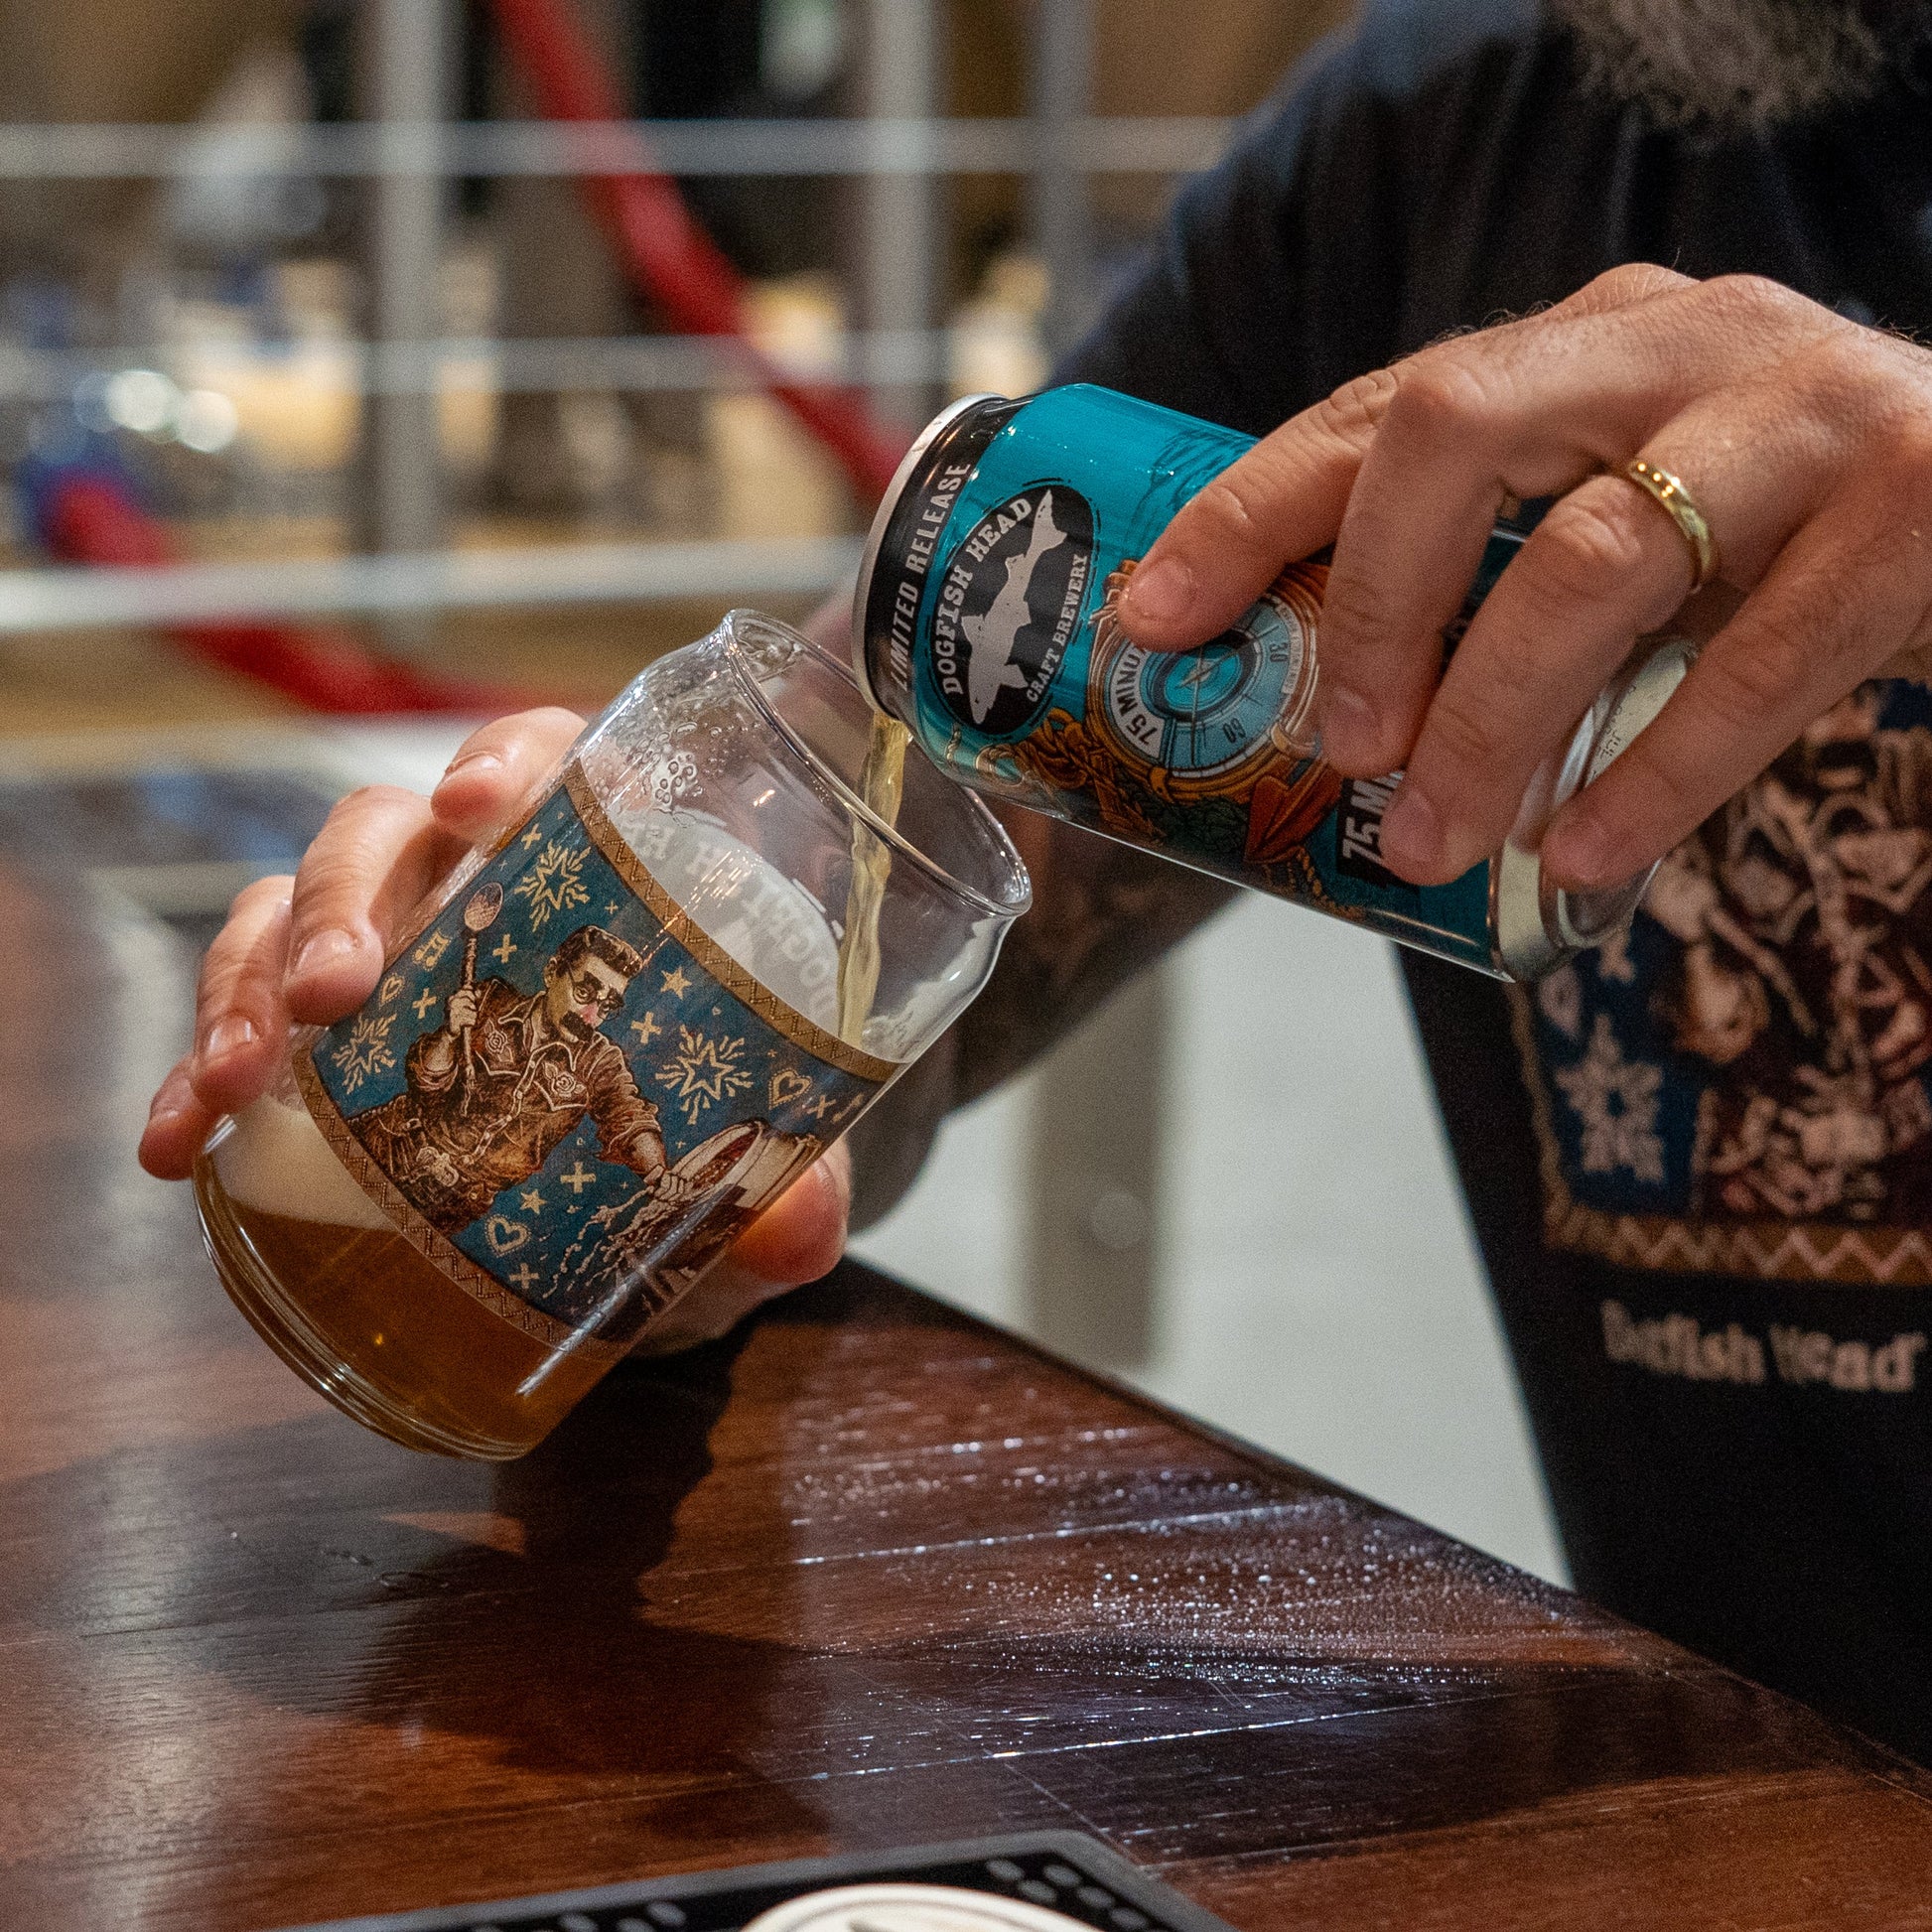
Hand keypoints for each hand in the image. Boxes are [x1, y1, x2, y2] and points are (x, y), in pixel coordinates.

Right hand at [138, 707, 851, 1348]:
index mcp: (591, 865)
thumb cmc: (701, 1126)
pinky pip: (238, 1024)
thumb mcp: (759, 1159)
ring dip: (247, 982)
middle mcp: (471, 885)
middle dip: (345, 901)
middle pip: (385, 836)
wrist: (642, 1208)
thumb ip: (793, 1187)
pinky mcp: (316, 1038)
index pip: (545, 761)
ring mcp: (383, 951)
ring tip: (233, 1080)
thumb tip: (798, 1233)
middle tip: (333, 993)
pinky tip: (173, 1144)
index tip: (478, 806)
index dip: (503, 761)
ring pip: (286, 911)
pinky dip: (192, 1077)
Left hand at [1117, 265, 1931, 891]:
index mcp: (1580, 343)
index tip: (1154, 616)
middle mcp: (1679, 345)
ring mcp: (1800, 416)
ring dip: (1489, 721)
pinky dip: (1655, 773)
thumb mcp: (1622, 504)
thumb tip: (1331, 731)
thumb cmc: (1772, 520)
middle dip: (1367, 606)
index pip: (1378, 409)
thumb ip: (1502, 571)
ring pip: (1595, 560)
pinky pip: (1762, 661)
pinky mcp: (1918, 508)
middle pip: (1459, 438)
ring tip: (1430, 836)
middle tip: (1335, 746)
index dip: (1248, 512)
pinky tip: (1582, 858)